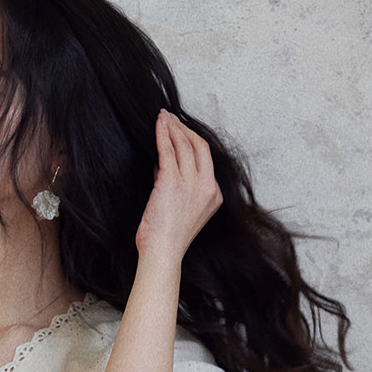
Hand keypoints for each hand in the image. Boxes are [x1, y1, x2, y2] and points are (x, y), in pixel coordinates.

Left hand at [135, 111, 222, 261]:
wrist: (162, 253)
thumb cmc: (167, 239)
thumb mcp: (181, 210)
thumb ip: (177, 185)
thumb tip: (163, 164)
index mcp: (213, 195)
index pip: (205, 159)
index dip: (192, 141)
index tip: (181, 132)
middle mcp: (206, 187)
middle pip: (199, 146)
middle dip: (184, 129)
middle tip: (171, 118)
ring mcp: (191, 184)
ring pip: (184, 145)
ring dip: (172, 128)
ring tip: (163, 118)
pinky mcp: (172, 182)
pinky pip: (167, 151)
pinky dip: (162, 135)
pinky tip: (158, 125)